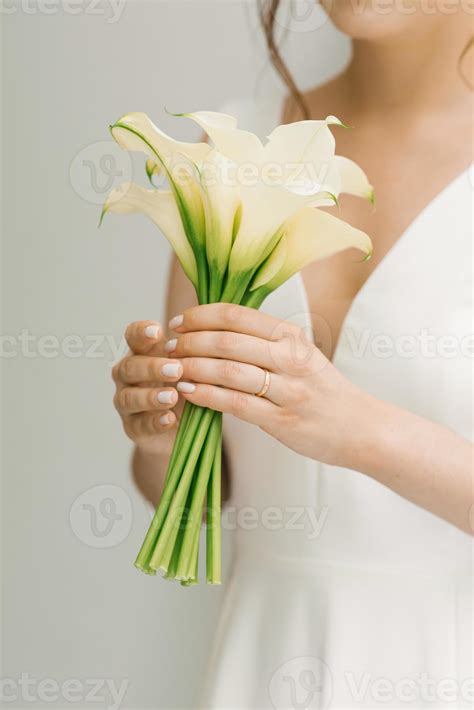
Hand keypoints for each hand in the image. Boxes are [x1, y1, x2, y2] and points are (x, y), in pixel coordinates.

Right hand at [112, 320, 184, 453]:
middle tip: (176, 370)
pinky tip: (170, 419)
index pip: (133, 336)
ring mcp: (127, 402)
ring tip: (173, 396)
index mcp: (141, 352)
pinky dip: (155, 422)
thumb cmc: (188, 385)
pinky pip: (140, 425)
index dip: (141, 332)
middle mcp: (128, 376)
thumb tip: (215, 339)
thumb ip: (196, 354)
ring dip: (150, 396)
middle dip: (152, 368)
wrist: (184, 424)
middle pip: (129, 367)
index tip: (157, 330)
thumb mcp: (193, 366)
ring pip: (128, 397)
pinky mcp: (133, 428)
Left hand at [165, 304, 366, 467]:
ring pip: (229, 371)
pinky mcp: (283, 421)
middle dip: (191, 342)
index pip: (237, 315)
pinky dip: (206, 396)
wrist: (361, 428)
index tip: (179, 322)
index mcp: (292, 336)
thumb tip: (216, 329)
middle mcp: (291, 358)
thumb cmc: (323, 390)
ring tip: (172, 369)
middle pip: (228, 341)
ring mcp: (288, 390)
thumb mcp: (301, 355)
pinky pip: (235, 404)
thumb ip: (265, 341)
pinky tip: (188, 393)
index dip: (201, 316)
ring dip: (193, 368)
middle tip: (170, 348)